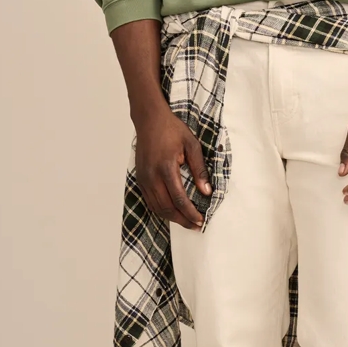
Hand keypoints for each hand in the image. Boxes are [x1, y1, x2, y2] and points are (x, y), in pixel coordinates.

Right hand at [134, 106, 211, 229]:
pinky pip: (150, 201)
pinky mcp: (140, 179)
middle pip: (167, 207)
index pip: (179, 199)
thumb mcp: (192, 145)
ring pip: (157, 207)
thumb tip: (206, 191)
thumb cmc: (171, 130)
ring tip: (186, 222)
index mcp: (166, 168)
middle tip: (196, 226)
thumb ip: (199, 169)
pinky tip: (172, 212)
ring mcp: (144, 178)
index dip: (191, 213)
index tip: (201, 220)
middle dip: (183, 220)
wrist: (149, 120)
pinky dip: (161, 210)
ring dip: (172, 218)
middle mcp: (152, 176)